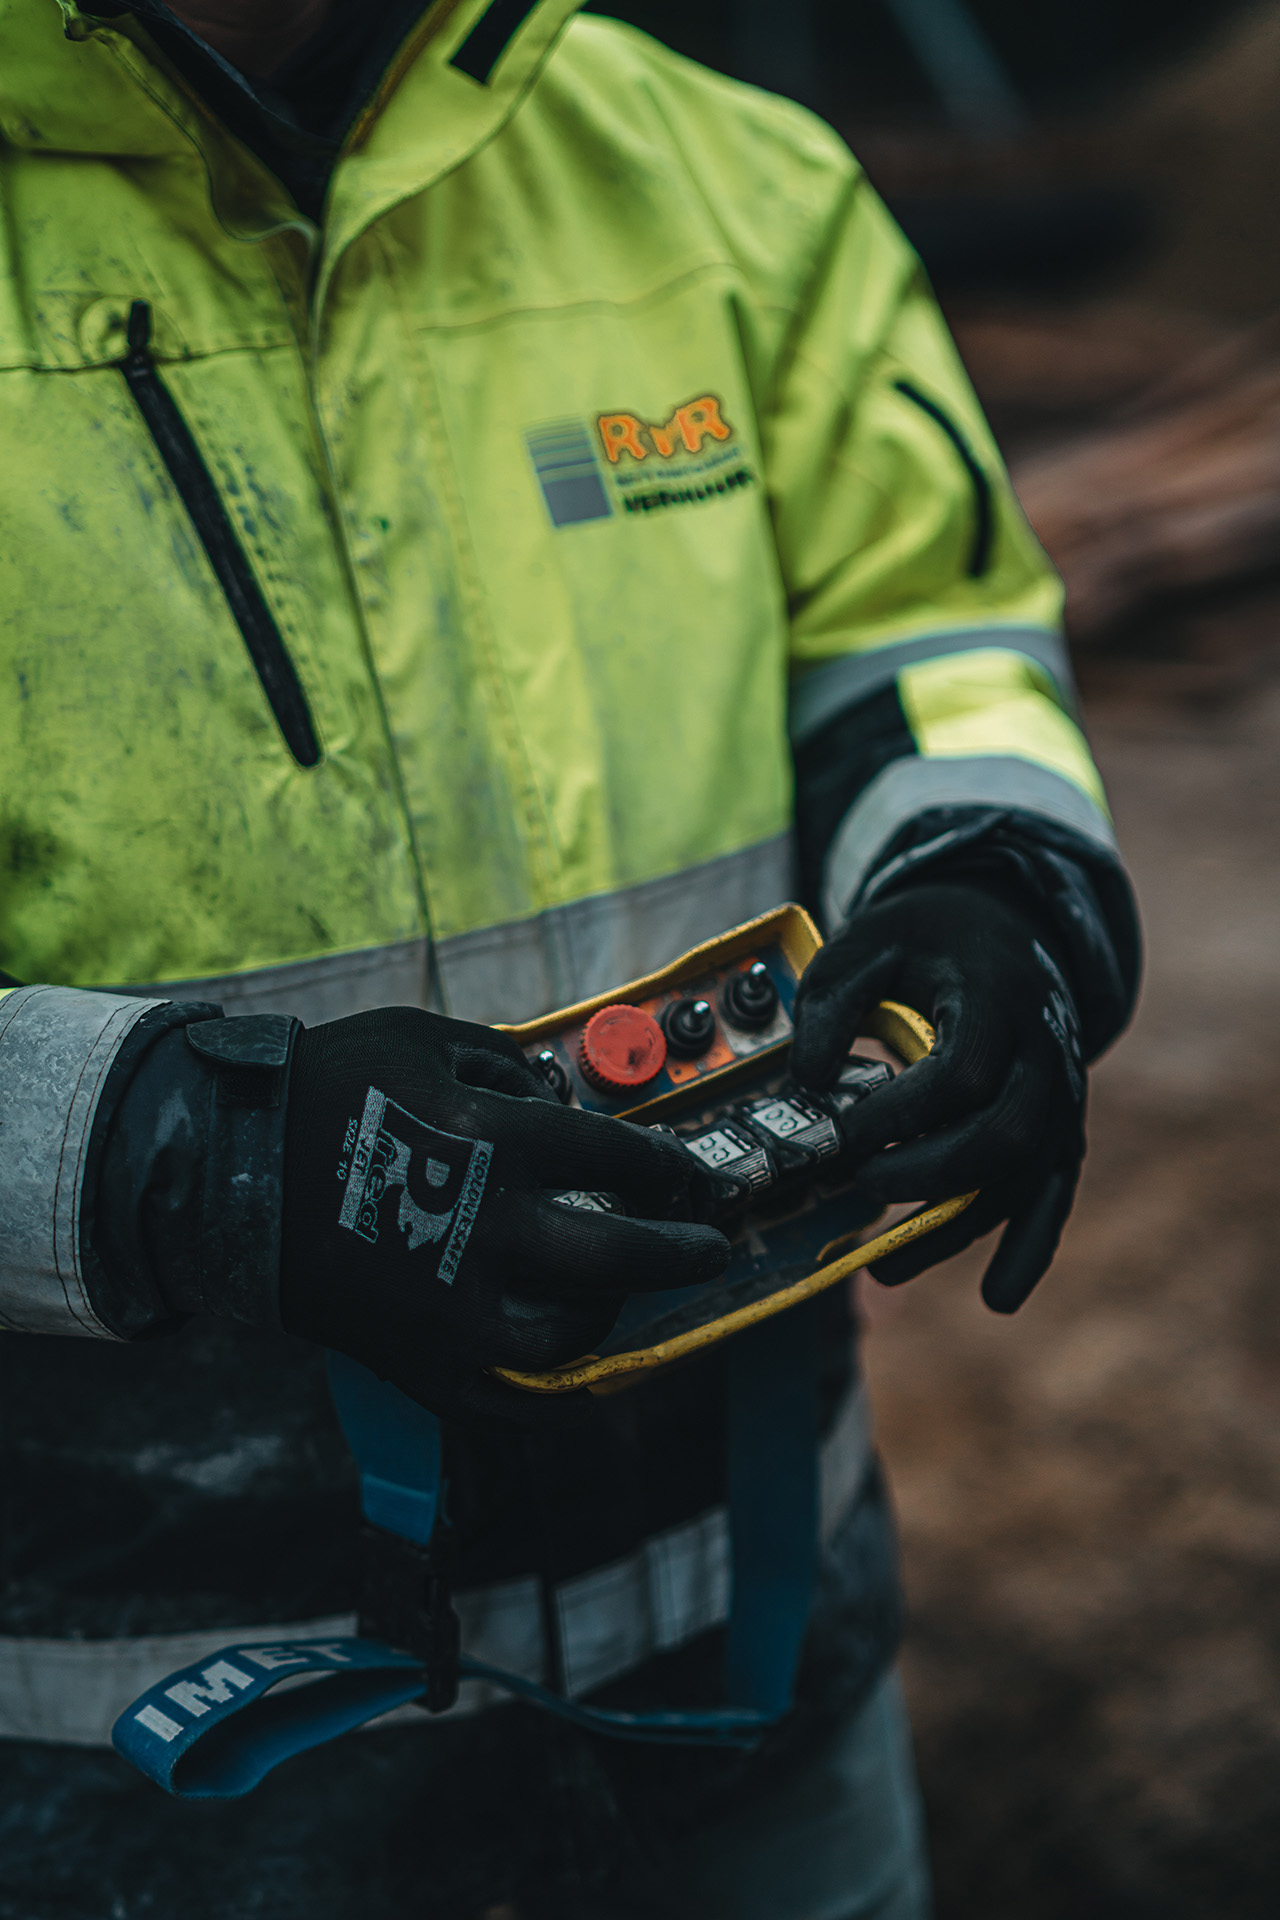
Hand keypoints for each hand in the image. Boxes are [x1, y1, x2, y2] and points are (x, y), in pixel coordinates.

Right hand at [279, 1008, 728, 1420]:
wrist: (228, 1170)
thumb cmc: (327, 1088)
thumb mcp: (423, 1037)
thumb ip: (507, 1062)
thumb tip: (563, 1099)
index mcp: (497, 1141)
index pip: (622, 1160)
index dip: (671, 1169)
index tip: (693, 1178)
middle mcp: (489, 1229)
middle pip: (622, 1254)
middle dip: (684, 1253)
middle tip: (711, 1251)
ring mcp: (454, 1307)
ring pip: (573, 1335)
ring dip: (614, 1313)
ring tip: (623, 1294)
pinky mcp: (419, 1361)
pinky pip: (511, 1399)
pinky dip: (559, 1395)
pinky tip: (585, 1377)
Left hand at [790, 883, 1085, 1310]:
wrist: (1003, 922)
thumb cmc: (926, 937)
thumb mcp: (865, 942)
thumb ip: (831, 1005)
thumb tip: (807, 1081)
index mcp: (997, 997)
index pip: (961, 1074)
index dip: (901, 1114)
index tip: (843, 1131)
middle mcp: (1042, 1050)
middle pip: (1001, 1133)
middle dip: (927, 1172)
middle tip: (859, 1184)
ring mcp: (1059, 1094)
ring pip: (1022, 1178)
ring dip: (958, 1228)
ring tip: (885, 1267)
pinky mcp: (1058, 1126)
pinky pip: (1053, 1194)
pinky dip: (1028, 1247)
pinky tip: (997, 1297)